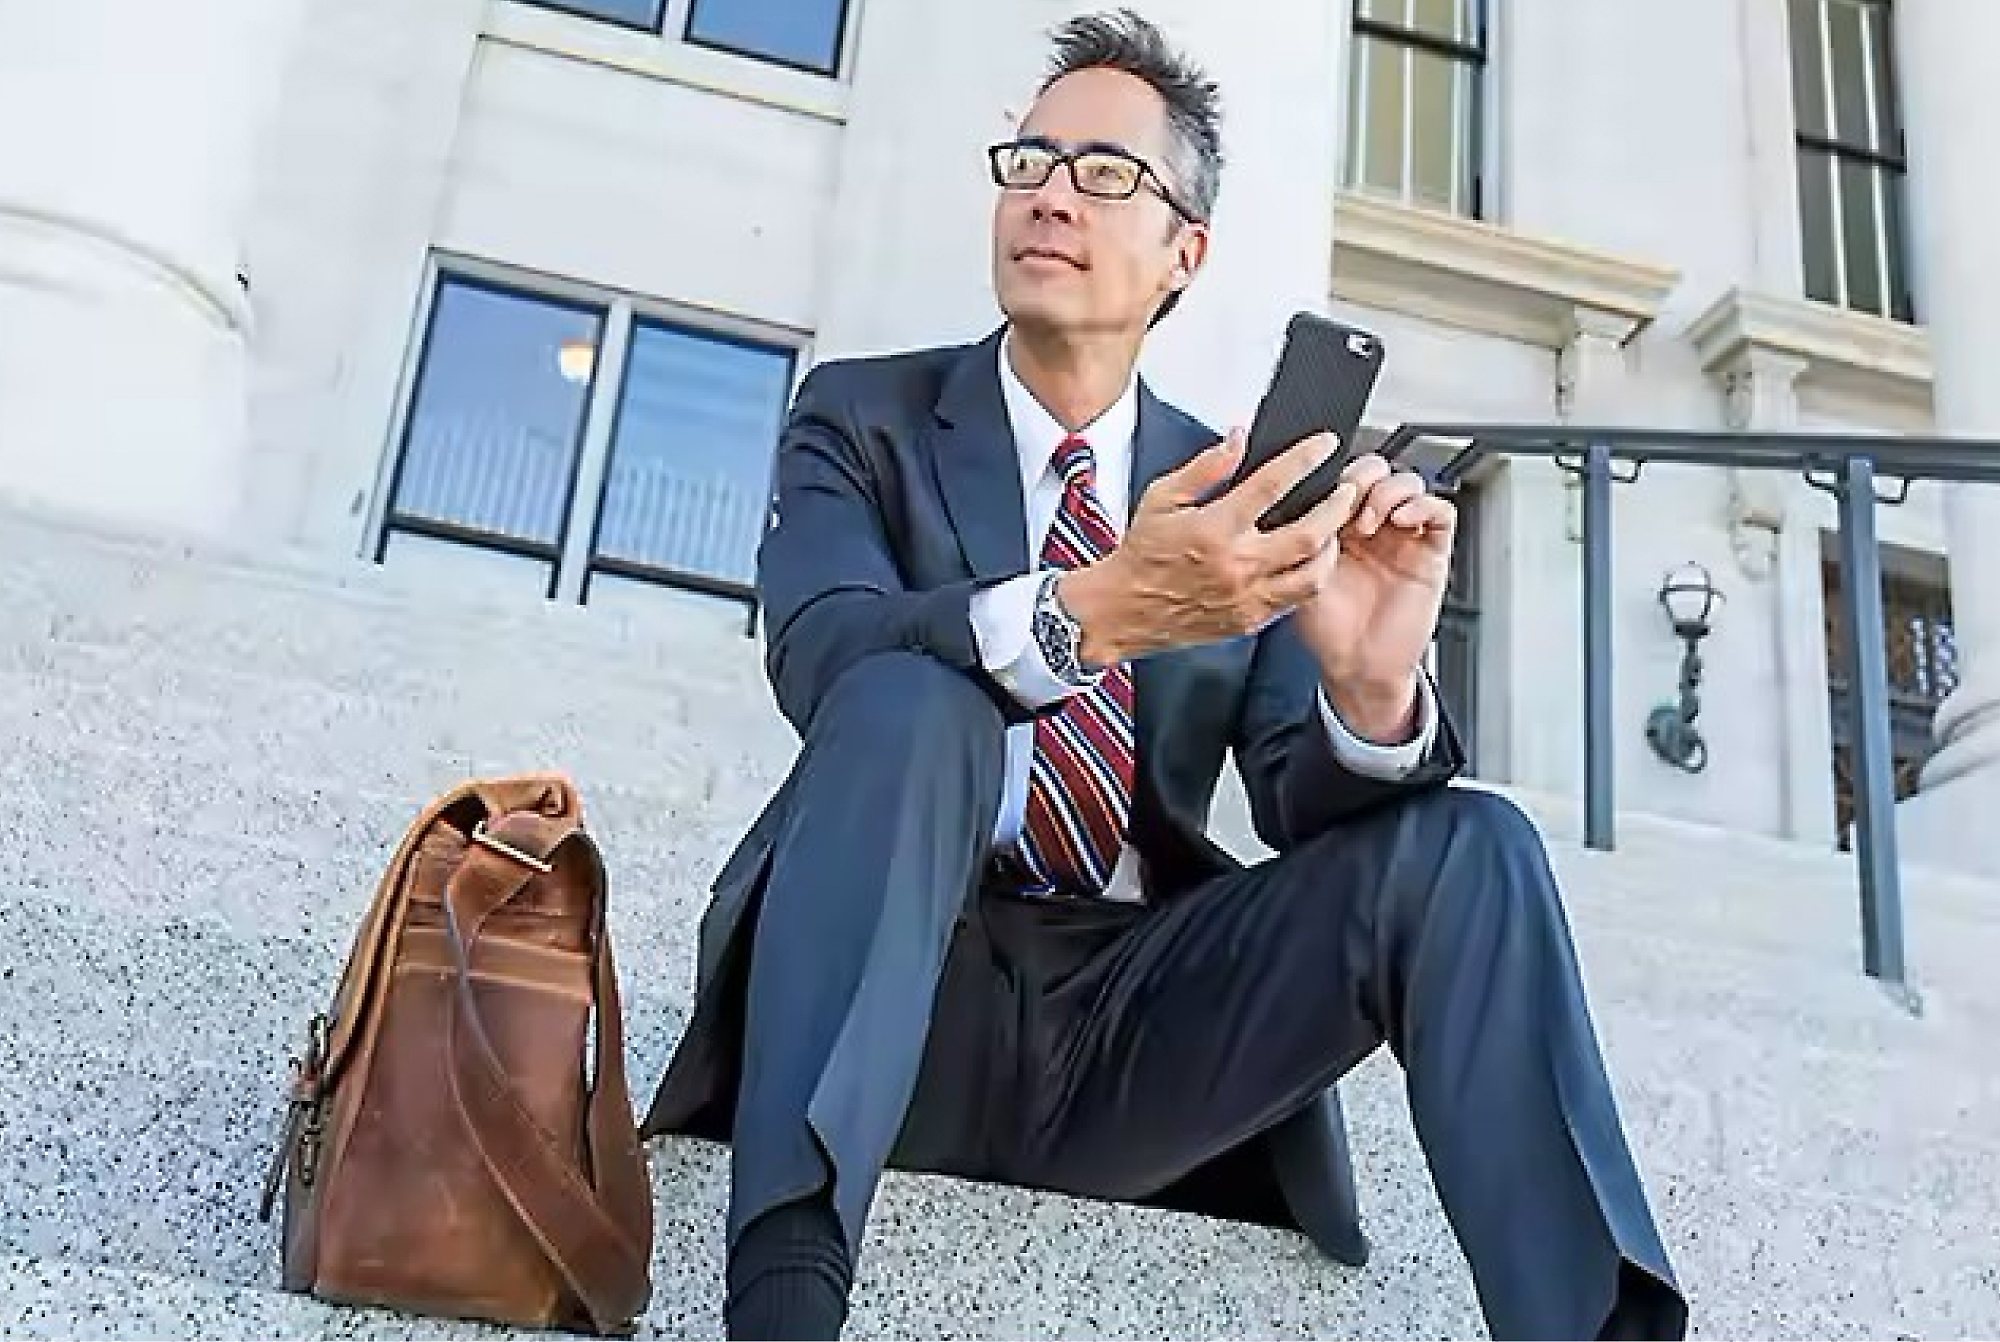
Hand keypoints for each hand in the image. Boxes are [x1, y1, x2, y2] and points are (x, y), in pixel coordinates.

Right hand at [1058, 429, 1363, 665]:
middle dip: (1337, 507)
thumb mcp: (1161, 498)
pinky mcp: (1249, 621)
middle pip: (1309, 533)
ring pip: (1313, 574)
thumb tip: (1238, 440)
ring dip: (1332, 547)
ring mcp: (1246, 597)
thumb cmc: (1141, 555)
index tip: (1324, 444)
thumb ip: (1205, 468)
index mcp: (1214, 529)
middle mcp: (1236, 565)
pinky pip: (1295, 601)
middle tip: (1347, 490)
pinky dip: (1310, 577)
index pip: (1272, 485)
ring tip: (1335, 528)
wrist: (1122, 611)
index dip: (1304, 459)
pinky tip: (1310, 561)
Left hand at [1290, 453, 1456, 738]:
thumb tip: (1297, 499)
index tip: (1320, 486)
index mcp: (1338, 526)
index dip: (1336, 473)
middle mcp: (1372, 526)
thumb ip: (1302, 536)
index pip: (1344, 477)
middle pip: (1378, 470)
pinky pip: (1440, 512)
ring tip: (1369, 519)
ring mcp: (1403, 537)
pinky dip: (1423, 505)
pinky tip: (1402, 521)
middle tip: (1346, 496)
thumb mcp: (1300, 574)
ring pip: (1409, 483)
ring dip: (1389, 491)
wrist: (1357, 666)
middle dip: (1363, 475)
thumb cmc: (1327, 628)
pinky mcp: (1431, 552)